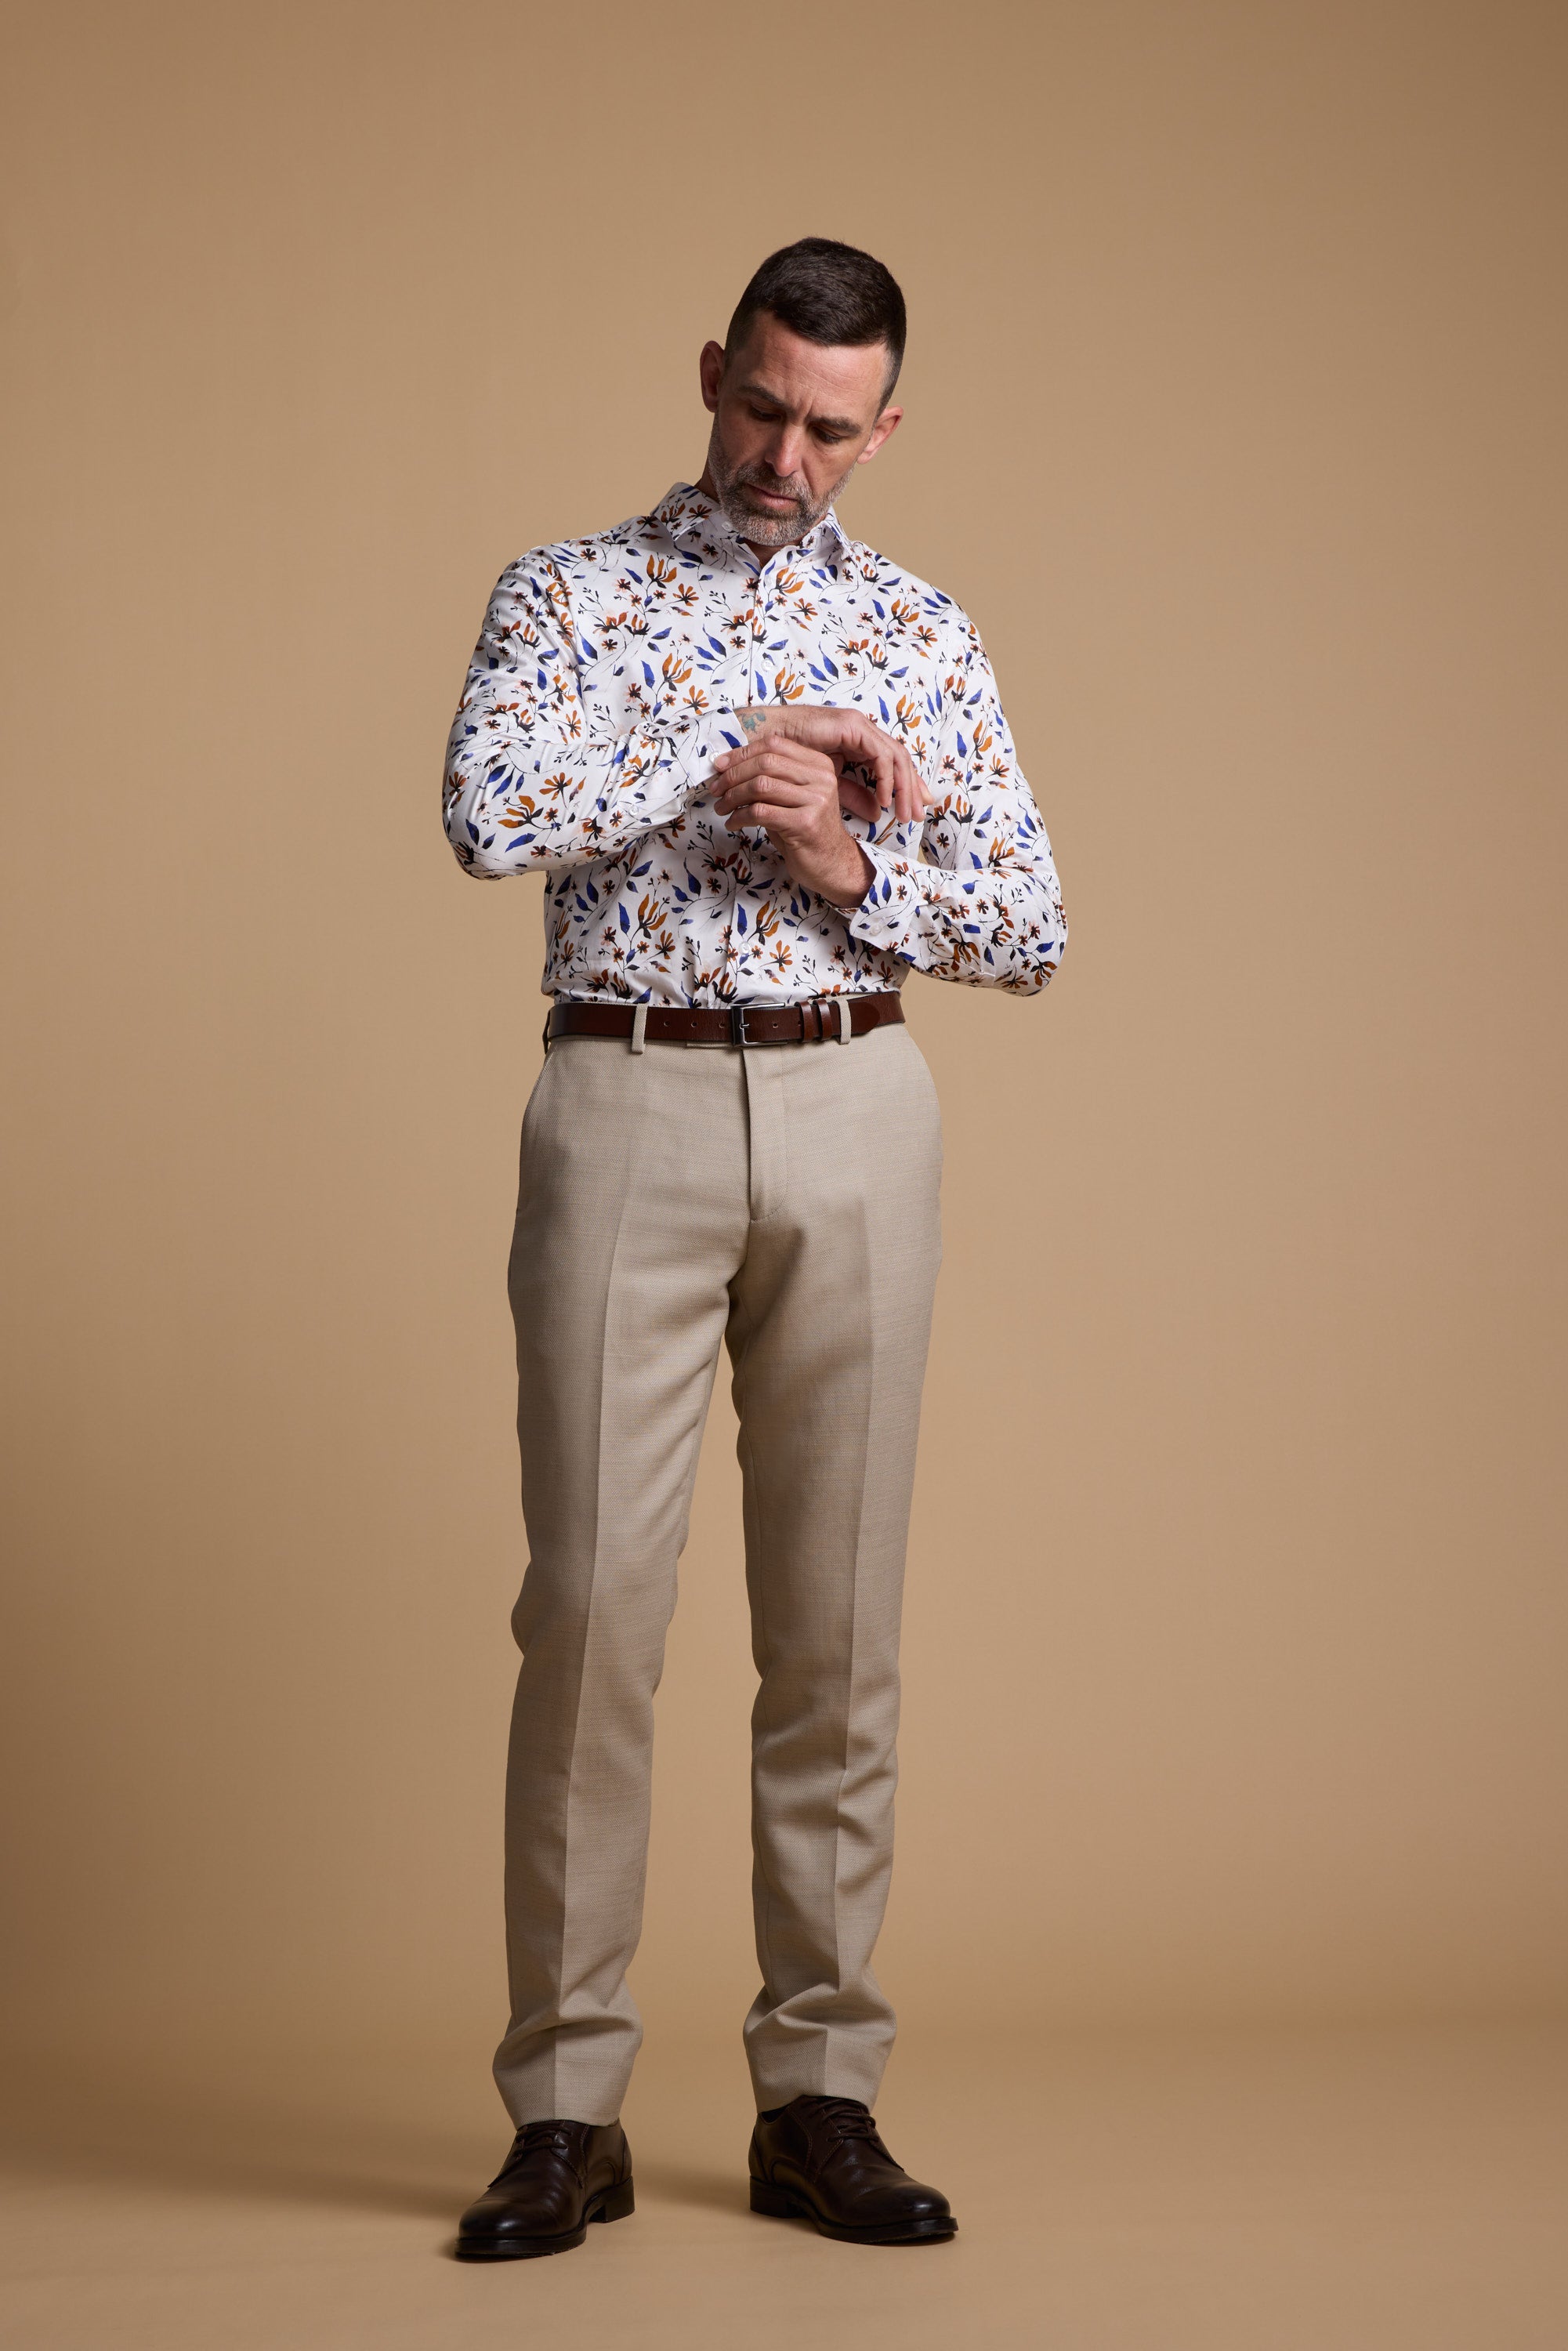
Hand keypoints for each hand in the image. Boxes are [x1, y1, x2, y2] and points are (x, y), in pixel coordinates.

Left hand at [711, 726, 873, 906]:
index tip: (720, 765)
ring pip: (761, 786)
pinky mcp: (805, 824)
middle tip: (716, 789)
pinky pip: (761, 812)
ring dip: (733, 797)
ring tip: (722, 808)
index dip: (742, 753)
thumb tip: (729, 767)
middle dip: (733, 775)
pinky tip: (733, 823)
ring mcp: (816, 801)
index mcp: (819, 764)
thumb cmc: (805, 830)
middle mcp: (821, 778)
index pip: (774, 744)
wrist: (831, 864)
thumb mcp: (792, 797)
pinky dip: (739, 816)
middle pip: (765, 762)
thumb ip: (771, 778)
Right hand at [725, 705, 930, 825]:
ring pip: (895, 756)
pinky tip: (884, 798)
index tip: (914, 811)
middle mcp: (864, 731)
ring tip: (904, 812)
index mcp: (861, 742)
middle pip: (900, 760)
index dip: (906, 787)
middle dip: (912, 789)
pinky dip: (885, 777)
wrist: (765, 744)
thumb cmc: (790, 762)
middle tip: (917, 816)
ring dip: (903, 786)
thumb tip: (877, 813)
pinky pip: (879, 754)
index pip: (893, 764)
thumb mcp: (830, 783)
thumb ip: (853, 795)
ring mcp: (859, 725)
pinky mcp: (852, 726)